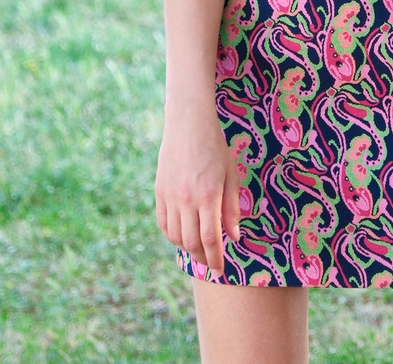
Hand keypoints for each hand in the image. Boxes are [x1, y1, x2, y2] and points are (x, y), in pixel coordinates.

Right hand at [155, 110, 241, 275]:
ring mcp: (170, 196)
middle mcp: (186, 199)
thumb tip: (233, 237)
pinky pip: (163, 223)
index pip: (210, 238)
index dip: (215, 258)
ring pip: (175, 236)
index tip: (221, 270)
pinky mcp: (159, 192)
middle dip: (203, 258)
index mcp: (208, 194)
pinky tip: (182, 236)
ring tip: (199, 251)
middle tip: (211, 263)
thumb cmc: (215, 145)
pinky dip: (172, 236)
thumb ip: (231, 207)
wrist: (188, 122)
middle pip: (191, 242)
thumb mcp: (230, 174)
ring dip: (187, 249)